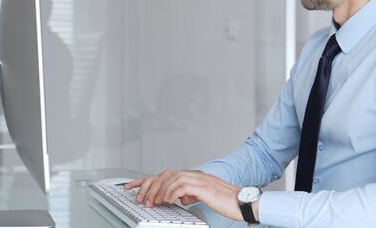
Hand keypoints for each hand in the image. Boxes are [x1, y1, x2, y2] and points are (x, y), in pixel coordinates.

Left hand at [124, 169, 250, 221]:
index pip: (166, 174)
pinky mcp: (203, 187)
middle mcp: (195, 175)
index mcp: (194, 176)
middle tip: (140, 198)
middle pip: (165, 174)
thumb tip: (181, 198)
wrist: (244, 202)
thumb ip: (192, 194)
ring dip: (158, 191)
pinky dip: (171, 193)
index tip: (132, 187)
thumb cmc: (227, 201)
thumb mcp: (204, 197)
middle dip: (149, 185)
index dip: (146, 180)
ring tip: (153, 202)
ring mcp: (200, 179)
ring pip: (171, 178)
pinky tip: (168, 201)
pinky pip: (182, 186)